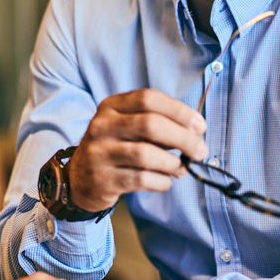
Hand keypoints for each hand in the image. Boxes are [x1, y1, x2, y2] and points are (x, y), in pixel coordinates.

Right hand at [69, 88, 207, 210]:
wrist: (79, 179)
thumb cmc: (116, 148)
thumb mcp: (128, 128)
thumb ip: (158, 125)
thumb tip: (195, 133)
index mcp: (112, 106)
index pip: (149, 98)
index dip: (179, 111)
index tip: (200, 125)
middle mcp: (102, 125)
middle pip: (150, 125)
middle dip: (183, 138)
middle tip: (200, 150)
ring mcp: (99, 153)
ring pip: (146, 154)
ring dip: (173, 163)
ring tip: (181, 168)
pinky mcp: (102, 179)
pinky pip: (141, 179)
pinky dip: (161, 181)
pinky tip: (166, 180)